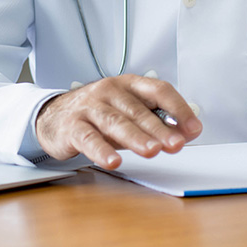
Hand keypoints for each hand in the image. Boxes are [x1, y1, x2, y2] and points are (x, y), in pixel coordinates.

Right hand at [35, 74, 201, 168]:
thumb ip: (156, 121)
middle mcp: (110, 91)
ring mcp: (90, 107)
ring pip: (116, 122)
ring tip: (152, 151)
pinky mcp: (72, 126)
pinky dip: (101, 150)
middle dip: (159, 128)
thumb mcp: (128, 113)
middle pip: (138, 110)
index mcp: (129, 84)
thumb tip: (187, 132)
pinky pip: (88, 138)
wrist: (53, 115)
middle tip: (176, 143)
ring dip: (135, 138)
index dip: (178, 108)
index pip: (159, 90)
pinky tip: (113, 161)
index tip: (193, 128)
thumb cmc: (99, 114)